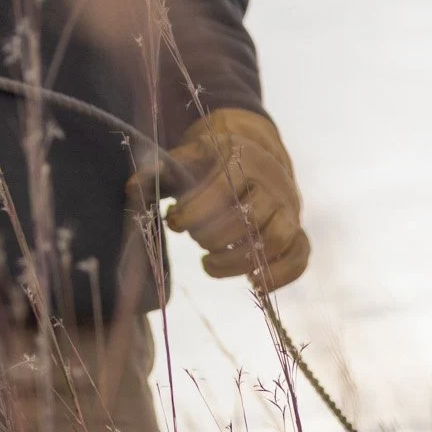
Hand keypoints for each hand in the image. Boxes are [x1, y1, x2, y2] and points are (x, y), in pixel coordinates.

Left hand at [158, 108, 309, 291]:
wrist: (255, 148)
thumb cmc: (214, 157)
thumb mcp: (187, 156)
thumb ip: (159, 172)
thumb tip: (131, 190)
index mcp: (245, 159)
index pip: (224, 191)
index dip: (194, 213)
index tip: (174, 222)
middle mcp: (274, 183)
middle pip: (250, 220)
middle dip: (213, 238)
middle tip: (195, 240)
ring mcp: (290, 208)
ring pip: (275, 242)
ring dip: (238, 262)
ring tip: (209, 265)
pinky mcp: (297, 229)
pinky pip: (300, 257)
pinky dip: (280, 276)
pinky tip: (253, 283)